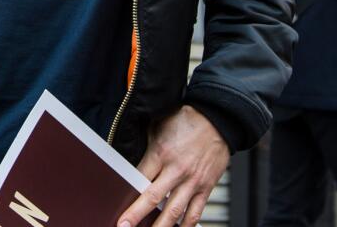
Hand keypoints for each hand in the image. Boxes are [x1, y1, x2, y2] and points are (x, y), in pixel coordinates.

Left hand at [118, 105, 228, 226]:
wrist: (217, 119)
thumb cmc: (187, 120)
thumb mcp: (159, 126)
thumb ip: (146, 146)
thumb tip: (131, 159)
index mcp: (161, 153)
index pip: (139, 179)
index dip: (127, 194)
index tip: (119, 205)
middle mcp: (177, 170)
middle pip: (153, 198)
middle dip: (137, 215)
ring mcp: (192, 181)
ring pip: (174, 211)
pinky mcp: (206, 187)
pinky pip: (195, 212)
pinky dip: (186, 225)